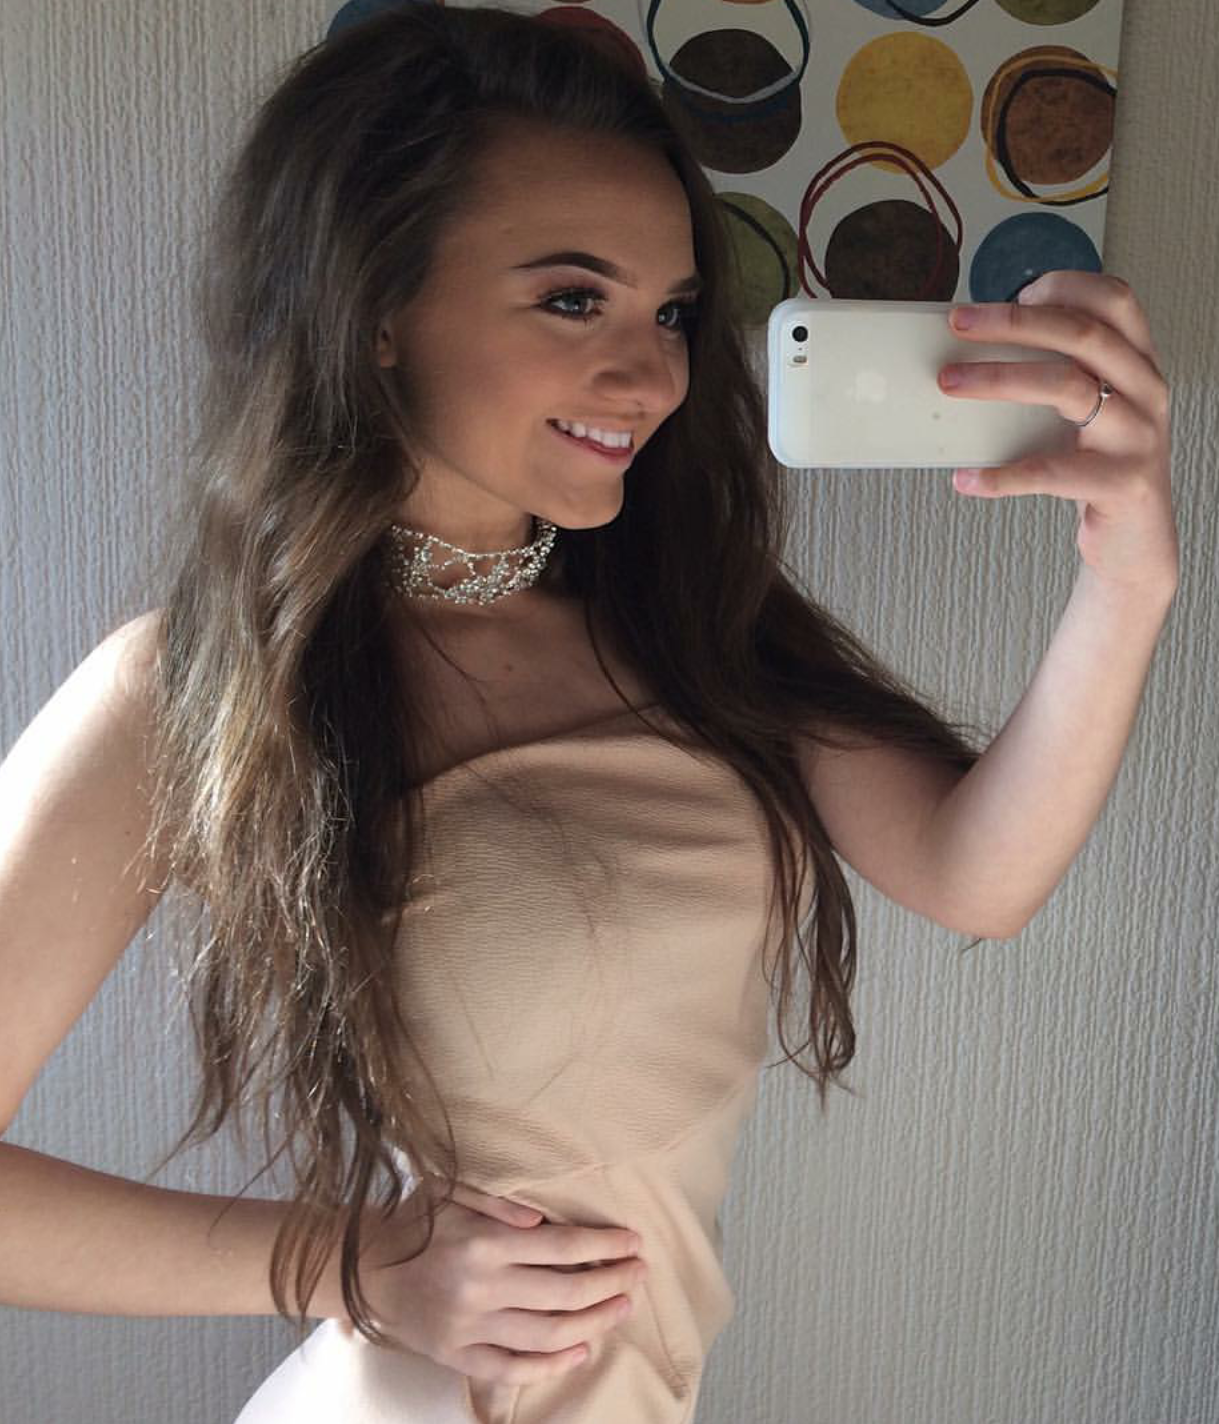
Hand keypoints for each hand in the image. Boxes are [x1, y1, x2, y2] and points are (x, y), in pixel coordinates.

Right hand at [355, 1179, 646, 1383]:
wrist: (362, 1269)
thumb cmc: (413, 1220)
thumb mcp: (449, 1188)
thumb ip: (497, 1200)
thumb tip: (540, 1218)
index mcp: (484, 1242)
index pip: (563, 1245)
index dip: (605, 1244)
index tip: (633, 1241)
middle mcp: (481, 1288)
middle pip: (566, 1291)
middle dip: (612, 1281)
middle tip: (640, 1273)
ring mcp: (470, 1328)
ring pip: (549, 1334)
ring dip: (595, 1321)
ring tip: (623, 1306)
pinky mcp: (457, 1357)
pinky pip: (512, 1369)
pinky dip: (552, 1365)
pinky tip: (581, 1350)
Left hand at [938, 270, 1178, 594]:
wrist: (1138, 542)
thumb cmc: (1100, 469)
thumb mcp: (1090, 413)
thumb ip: (1058, 376)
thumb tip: (975, 352)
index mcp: (1140, 364)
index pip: (1113, 300)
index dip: (1064, 286)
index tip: (1012, 292)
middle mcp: (1147, 391)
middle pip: (1082, 335)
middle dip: (1013, 323)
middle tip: (958, 323)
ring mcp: (1139, 437)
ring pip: (1069, 388)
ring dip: (1000, 380)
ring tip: (949, 383)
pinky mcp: (1122, 484)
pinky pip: (1053, 473)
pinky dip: (1004, 475)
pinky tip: (967, 478)